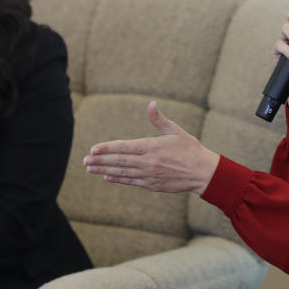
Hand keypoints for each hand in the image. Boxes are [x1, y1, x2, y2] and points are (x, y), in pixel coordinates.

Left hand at [83, 101, 219, 195]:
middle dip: (100, 160)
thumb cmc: (190, 149)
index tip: (93, 149)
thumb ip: (159, 119)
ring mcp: (149, 175)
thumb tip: (150, 104)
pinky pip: (131, 181)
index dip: (107, 148)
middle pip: (119, 161)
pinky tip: (107, 176)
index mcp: (152, 146)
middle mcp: (149, 162)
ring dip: (104, 170)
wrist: (203, 173)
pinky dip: (118, 179)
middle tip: (85, 160)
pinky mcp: (152, 185)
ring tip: (90, 168)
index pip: (124, 147)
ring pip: (122, 172)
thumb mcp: (175, 131)